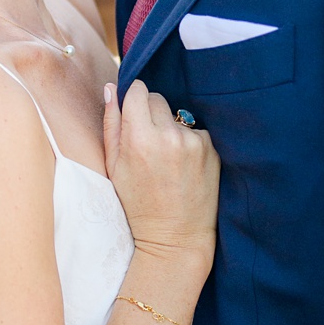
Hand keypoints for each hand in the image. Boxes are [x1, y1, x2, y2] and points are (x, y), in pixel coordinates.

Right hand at [105, 82, 218, 271]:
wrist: (175, 235)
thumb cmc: (137, 203)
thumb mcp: (113, 166)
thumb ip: (111, 124)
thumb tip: (111, 89)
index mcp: (140, 138)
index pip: (139, 91)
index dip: (134, 98)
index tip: (133, 110)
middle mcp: (169, 135)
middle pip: (158, 98)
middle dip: (150, 113)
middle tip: (147, 140)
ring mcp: (194, 141)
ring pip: (177, 116)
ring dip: (171, 129)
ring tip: (167, 159)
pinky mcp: (212, 148)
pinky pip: (196, 132)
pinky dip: (189, 142)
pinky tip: (184, 166)